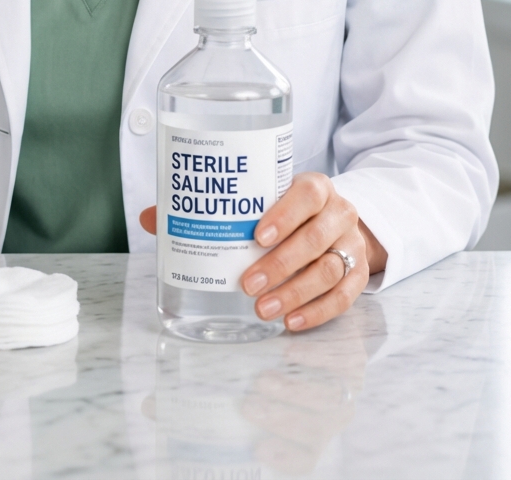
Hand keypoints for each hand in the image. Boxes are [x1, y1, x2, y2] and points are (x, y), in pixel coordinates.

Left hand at [139, 172, 386, 332]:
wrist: (336, 221)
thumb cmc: (286, 210)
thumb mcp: (259, 200)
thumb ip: (211, 208)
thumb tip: (152, 217)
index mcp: (314, 187)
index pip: (307, 193)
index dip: (284, 214)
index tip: (256, 235)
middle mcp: (338, 213)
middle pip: (316, 238)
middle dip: (280, 264)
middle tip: (247, 284)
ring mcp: (351, 245)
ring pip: (330, 270)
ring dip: (295, 292)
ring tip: (262, 309)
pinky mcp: (358, 275)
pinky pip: (343, 297)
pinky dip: (317, 312)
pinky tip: (290, 323)